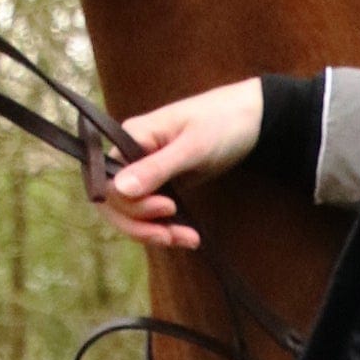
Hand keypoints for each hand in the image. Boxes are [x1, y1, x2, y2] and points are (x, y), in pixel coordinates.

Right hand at [99, 79, 264, 248]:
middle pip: (114, 202)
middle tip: (171, 235)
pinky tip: (187, 236)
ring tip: (188, 239)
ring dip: (153, 231)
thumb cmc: (221, 122)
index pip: (108, 181)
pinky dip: (165, 227)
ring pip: (132, 212)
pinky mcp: (161, 184)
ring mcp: (145, 171)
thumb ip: (156, 168)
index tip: (166, 208)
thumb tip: (117, 189)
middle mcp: (131, 156)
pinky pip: (151, 213)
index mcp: (131, 138)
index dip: (129, 203)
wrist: (251, 120)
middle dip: (140, 224)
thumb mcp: (192, 147)